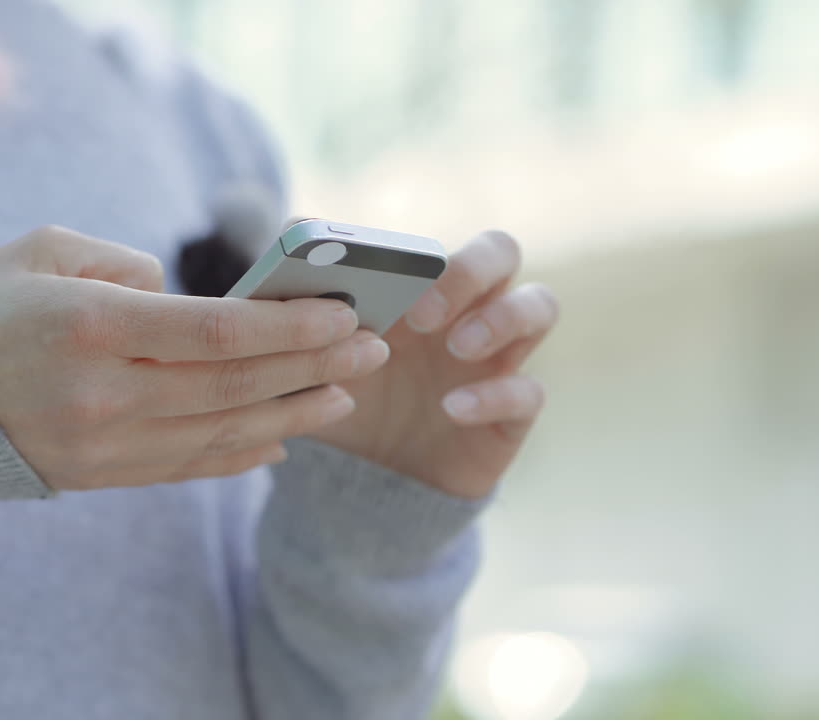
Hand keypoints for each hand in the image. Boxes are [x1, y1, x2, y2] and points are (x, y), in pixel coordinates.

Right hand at [0, 226, 391, 490]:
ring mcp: (104, 444)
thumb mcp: (43, 249)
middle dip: (311, 367)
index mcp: (90, 325)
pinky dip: (242, 453)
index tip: (340, 314)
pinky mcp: (102, 475)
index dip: (287, 328)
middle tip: (371, 349)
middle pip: (233, 386)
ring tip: (344, 393)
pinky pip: (189, 466)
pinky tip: (284, 438)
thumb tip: (183, 296)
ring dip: (292, 413)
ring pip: (221, 433)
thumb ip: (124, 262)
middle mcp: (103, 393)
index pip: (214, 333)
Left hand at [309, 230, 558, 498]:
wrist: (367, 486)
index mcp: (415, 291)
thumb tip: (279, 270)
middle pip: (501, 252)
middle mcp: (465, 311)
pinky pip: (528, 391)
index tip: (372, 274)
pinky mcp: (512, 412)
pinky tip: (453, 409)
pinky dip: (495, 394)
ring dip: (501, 317)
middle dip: (469, 269)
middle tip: (423, 310)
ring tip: (457, 346)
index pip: (434, 244)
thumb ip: (300, 322)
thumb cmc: (344, 404)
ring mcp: (496, 358)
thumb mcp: (313, 365)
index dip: (410, 249)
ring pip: (539, 306)